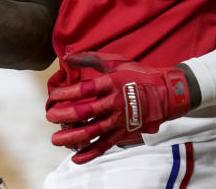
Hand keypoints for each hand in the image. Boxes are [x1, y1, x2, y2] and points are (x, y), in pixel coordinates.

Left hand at [45, 52, 191, 163]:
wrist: (165, 93)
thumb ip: (89, 58)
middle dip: (64, 116)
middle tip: (49, 117)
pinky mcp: (123, 133)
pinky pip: (105, 145)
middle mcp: (114, 103)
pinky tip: (76, 157)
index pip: (84, 90)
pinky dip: (90, 153)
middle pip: (85, 112)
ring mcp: (119, 120)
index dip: (66, 94)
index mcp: (111, 83)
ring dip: (72, 137)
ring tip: (55, 139)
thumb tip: (66, 56)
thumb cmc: (138, 74)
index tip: (52, 96)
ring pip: (92, 132)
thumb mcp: (115, 62)